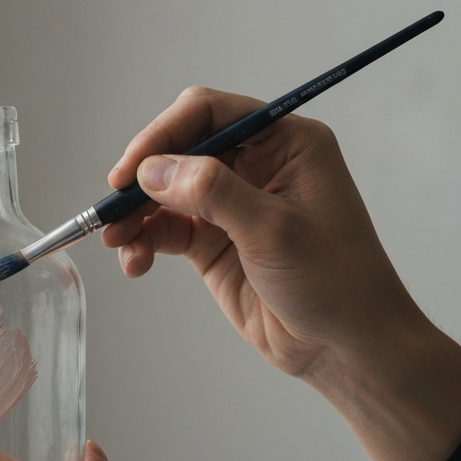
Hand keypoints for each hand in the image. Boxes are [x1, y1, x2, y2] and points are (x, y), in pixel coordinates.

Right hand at [104, 86, 411, 377]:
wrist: (346, 347)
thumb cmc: (335, 280)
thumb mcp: (273, 229)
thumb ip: (212, 192)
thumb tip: (152, 170)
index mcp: (286, 142)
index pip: (210, 113)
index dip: (164, 134)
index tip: (131, 170)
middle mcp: (257, 165)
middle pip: (180, 150)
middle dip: (143, 178)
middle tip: (114, 208)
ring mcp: (232, 205)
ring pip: (166, 192)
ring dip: (136, 214)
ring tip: (117, 241)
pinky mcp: (215, 243)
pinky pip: (167, 230)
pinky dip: (145, 241)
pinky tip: (135, 262)